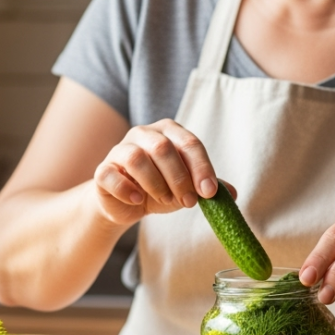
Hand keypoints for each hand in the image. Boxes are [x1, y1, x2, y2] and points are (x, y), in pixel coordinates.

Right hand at [92, 119, 219, 226]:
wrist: (126, 203)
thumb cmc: (160, 188)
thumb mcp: (187, 187)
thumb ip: (207, 187)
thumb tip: (231, 193)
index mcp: (168, 132)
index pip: (189, 143)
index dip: (201, 168)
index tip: (209, 193)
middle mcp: (143, 134)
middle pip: (163, 148)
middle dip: (180, 178)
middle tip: (188, 202)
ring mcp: (120, 150)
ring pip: (137, 158)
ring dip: (155, 184)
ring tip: (165, 201)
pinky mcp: (103, 170)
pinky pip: (111, 175)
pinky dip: (127, 190)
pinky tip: (138, 201)